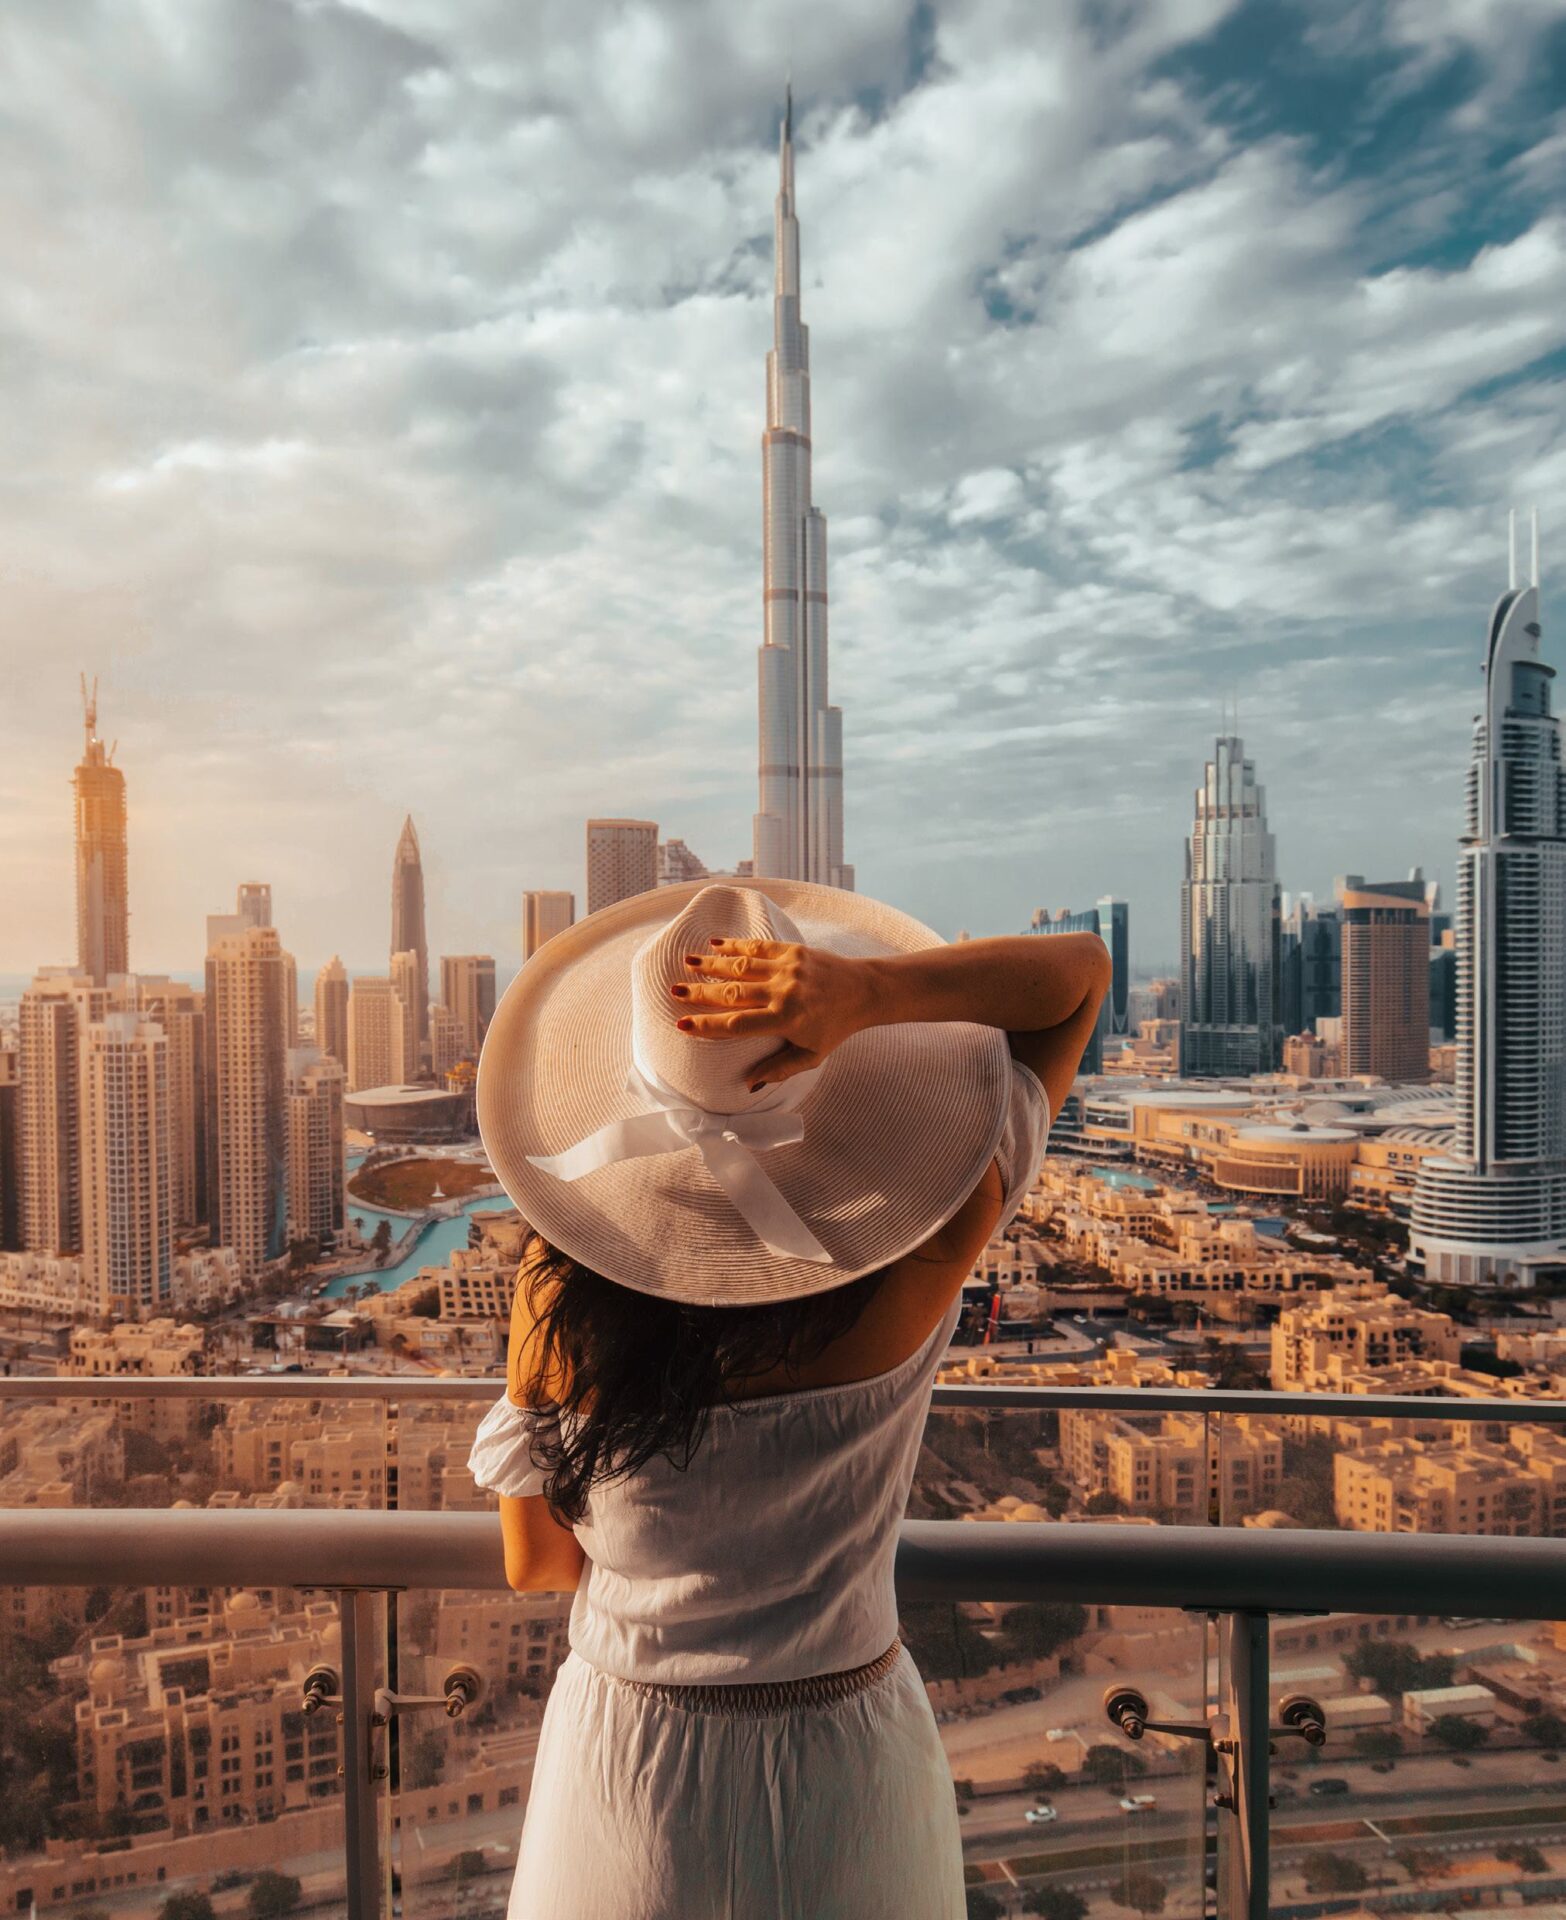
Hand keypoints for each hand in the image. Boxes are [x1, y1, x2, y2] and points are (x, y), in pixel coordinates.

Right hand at [672, 938, 875, 1087]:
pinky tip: (715, 944)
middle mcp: (784, 992)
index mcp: (786, 1020)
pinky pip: (759, 948)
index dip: (707, 1026)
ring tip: (686, 962)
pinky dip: (736, 946)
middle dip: (701, 992)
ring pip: (742, 966)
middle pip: (733, 993)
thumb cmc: (836, 1028)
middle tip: (674, 991)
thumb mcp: (811, 1056)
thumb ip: (779, 1069)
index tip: (682, 1024)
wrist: (864, 990)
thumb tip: (747, 1084)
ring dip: (712, 964)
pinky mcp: (794, 951)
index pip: (737, 1024)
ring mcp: (789, 969)